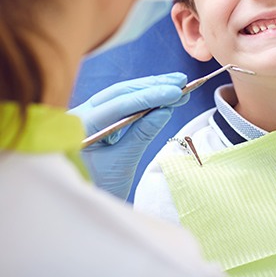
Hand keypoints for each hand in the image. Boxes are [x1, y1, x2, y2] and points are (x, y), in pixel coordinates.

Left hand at [69, 73, 187, 199]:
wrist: (82, 208)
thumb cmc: (97, 189)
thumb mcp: (122, 163)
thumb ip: (142, 134)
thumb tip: (165, 109)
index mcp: (80, 126)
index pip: (119, 104)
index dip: (150, 96)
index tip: (176, 91)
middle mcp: (81, 114)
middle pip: (121, 93)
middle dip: (153, 86)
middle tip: (181, 82)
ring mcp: (88, 114)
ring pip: (123, 94)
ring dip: (152, 88)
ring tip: (179, 85)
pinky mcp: (99, 118)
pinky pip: (123, 103)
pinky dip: (145, 99)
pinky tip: (163, 95)